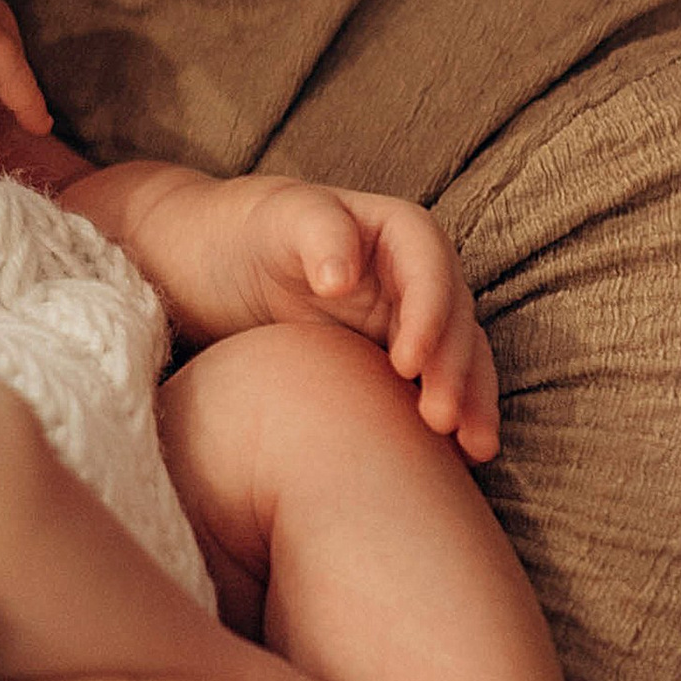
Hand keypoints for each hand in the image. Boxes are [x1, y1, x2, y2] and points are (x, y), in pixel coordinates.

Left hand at [103, 170, 499, 460]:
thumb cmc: (243, 231)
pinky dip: (451, 419)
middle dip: (454, 369)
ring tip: (471, 451)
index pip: (429, 267)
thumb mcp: (274, 217)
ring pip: (458, 360)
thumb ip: (315, 232)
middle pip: (454, 320)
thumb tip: (343, 279)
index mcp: (396, 232)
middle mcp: (413, 278)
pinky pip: (432, 389)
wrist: (209, 266)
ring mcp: (407, 322)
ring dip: (470, 402)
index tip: (407, 363)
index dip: (429, 313)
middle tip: (439, 421)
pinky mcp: (393, 364)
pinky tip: (458, 463)